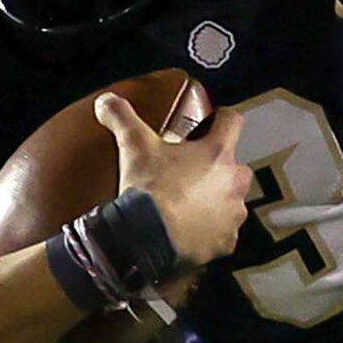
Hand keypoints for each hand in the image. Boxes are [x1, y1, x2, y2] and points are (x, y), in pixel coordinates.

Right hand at [100, 93, 250, 269]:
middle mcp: (234, 183)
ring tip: (189, 202)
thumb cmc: (148, 190)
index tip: (213, 120)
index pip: (232, 122)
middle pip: (235, 165)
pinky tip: (190, 228)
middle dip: (218, 167)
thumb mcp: (133, 146)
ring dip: (216, 199)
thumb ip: (122, 117)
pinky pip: (224, 231)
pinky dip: (211, 230)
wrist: (147, 238)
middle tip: (191, 170)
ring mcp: (233, 214)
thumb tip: (107, 101)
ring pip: (232, 200)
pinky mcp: (227, 241)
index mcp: (218, 153)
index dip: (221, 118)